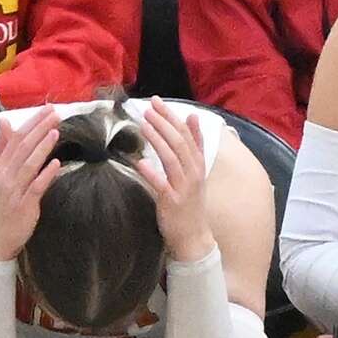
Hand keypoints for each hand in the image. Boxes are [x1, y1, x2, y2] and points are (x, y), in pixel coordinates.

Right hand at [0, 105, 61, 261]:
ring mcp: (13, 191)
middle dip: (39, 129)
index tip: (46, 110)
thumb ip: (1, 149)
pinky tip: (56, 164)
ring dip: (41, 148)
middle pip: (22, 148)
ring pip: (28, 165)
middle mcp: (4, 177)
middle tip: (55, 114)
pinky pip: (35, 188)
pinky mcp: (24, 206)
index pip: (14, 140)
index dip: (30, 124)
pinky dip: (45, 175)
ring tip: (55, 132)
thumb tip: (5, 122)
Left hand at [134, 97, 214, 262]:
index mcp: (197, 164)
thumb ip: (194, 146)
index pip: (186, 134)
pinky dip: (152, 173)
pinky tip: (140, 162)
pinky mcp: (172, 202)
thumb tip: (191, 118)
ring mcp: (183, 187)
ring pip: (172, 158)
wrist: (194, 236)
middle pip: (179, 142)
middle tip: (148, 108)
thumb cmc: (190, 203)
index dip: (171, 116)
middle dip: (164, 122)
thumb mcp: (195, 171)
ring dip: (158, 140)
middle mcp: (193, 173)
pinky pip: (161, 185)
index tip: (157, 101)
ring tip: (144, 125)